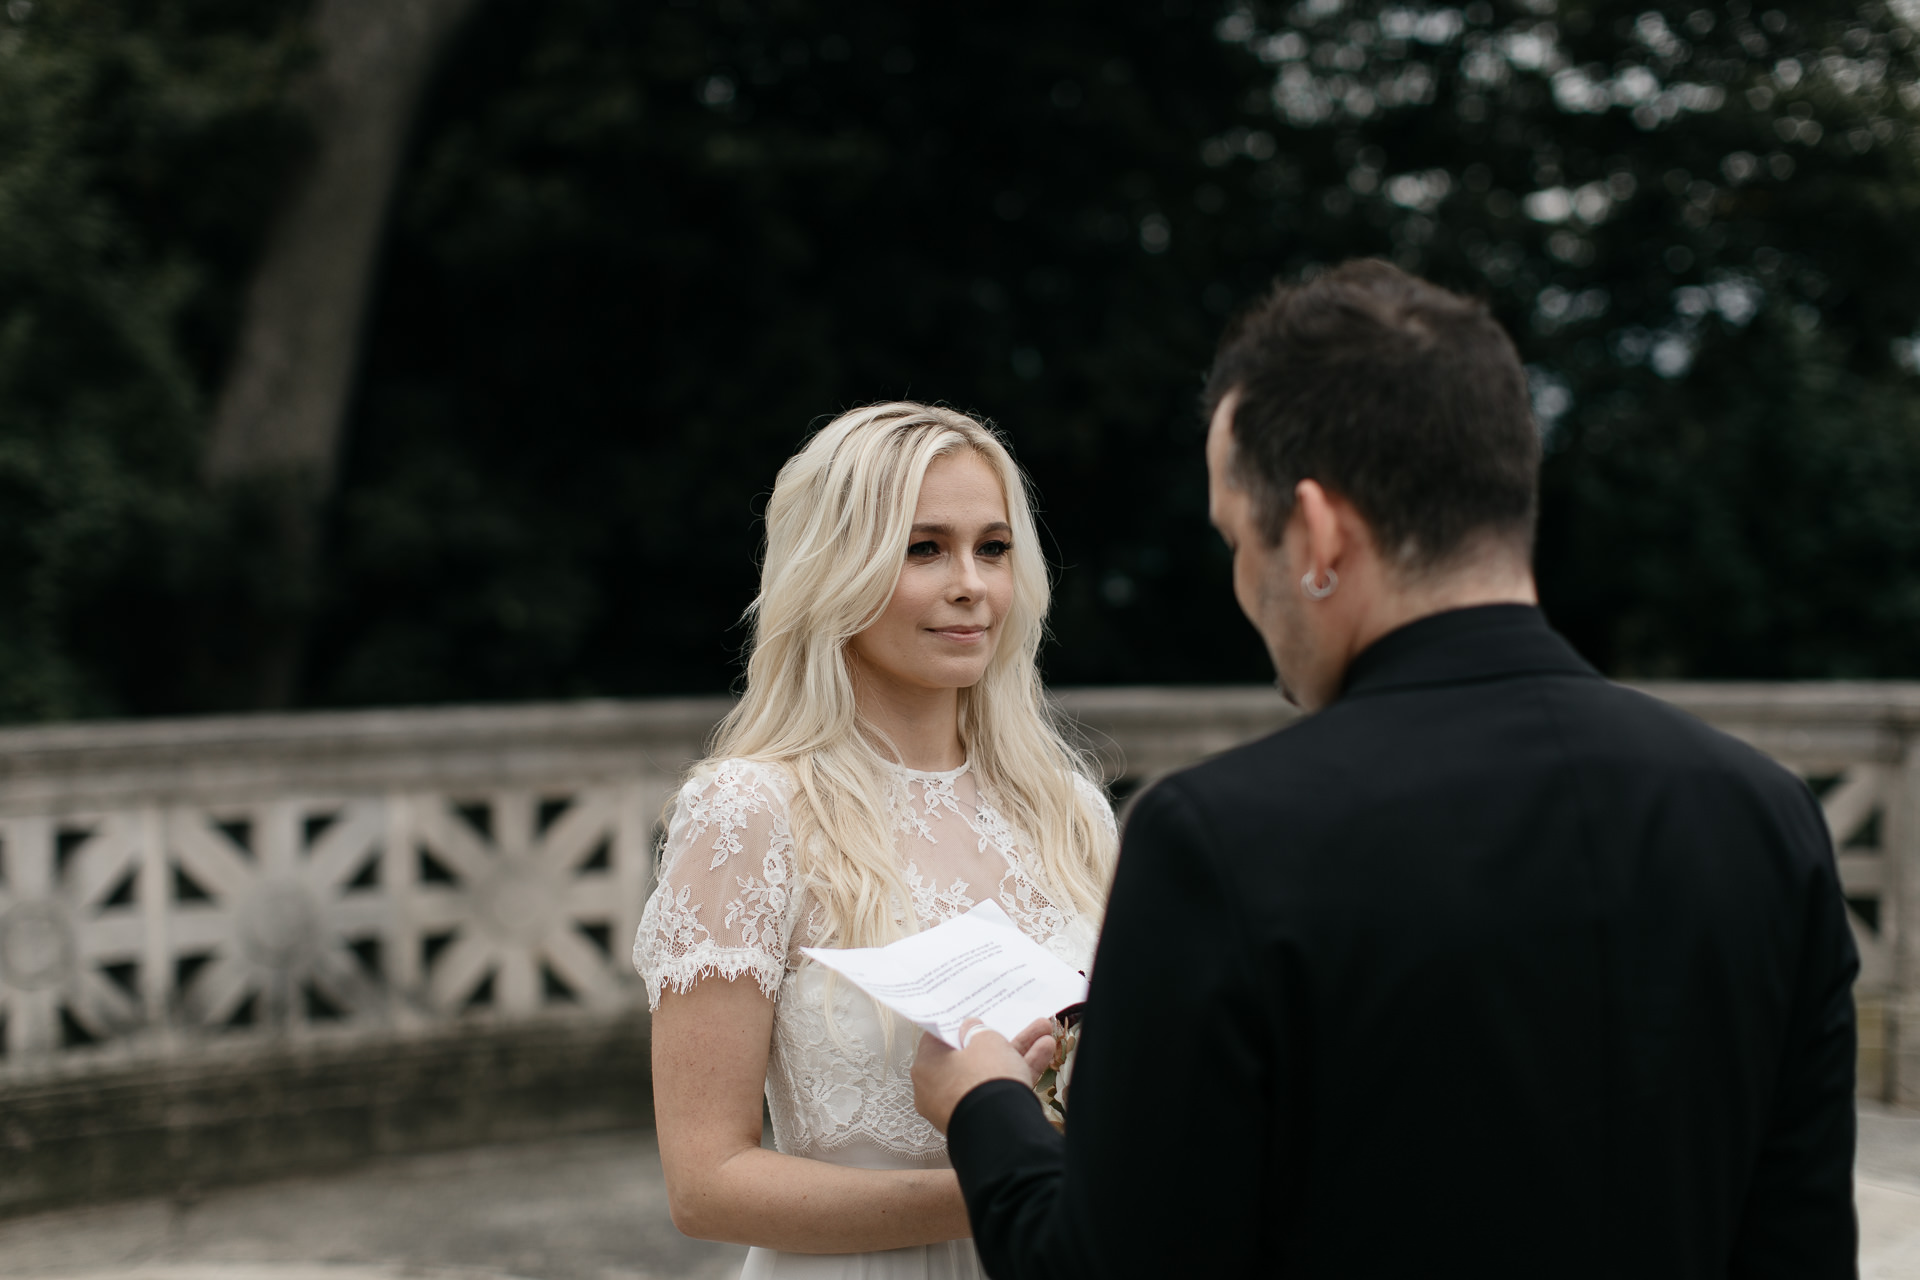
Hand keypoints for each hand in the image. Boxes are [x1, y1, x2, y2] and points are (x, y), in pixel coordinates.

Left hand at [911, 1017, 1056, 1134]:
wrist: (998, 1126)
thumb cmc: (983, 1077)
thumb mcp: (985, 1040)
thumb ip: (977, 1030)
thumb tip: (971, 1028)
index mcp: (926, 1064)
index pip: (939, 1040)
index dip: (959, 1027)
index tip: (974, 1020)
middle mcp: (936, 1088)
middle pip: (970, 1056)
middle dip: (1000, 1040)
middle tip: (1016, 1026)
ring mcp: (957, 1106)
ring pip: (988, 1073)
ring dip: (1016, 1053)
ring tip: (1043, 1036)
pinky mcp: (977, 1119)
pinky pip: (996, 1091)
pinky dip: (1016, 1075)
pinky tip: (1042, 1055)